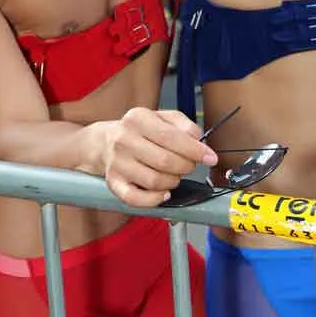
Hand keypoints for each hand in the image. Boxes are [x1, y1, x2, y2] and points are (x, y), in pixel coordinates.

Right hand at [103, 107, 217, 207]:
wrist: (105, 141)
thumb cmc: (140, 131)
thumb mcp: (161, 117)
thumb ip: (183, 124)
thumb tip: (198, 139)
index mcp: (138, 118)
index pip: (171, 137)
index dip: (195, 150)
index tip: (210, 158)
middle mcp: (124, 139)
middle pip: (165, 161)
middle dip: (186, 167)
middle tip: (189, 165)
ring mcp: (117, 163)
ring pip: (155, 181)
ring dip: (173, 182)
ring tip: (174, 175)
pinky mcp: (113, 183)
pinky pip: (136, 199)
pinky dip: (155, 199)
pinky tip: (164, 193)